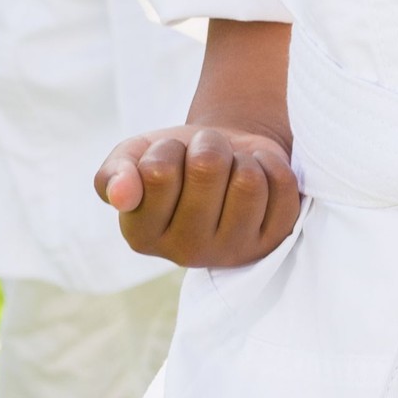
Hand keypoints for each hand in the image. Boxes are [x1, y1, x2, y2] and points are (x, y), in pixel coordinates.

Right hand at [96, 124, 299, 267]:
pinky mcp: (274, 240)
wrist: (227, 156)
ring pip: (248, 180)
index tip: (170, 156)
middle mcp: (185, 253)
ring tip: (232, 166)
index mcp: (142, 236)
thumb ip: (114, 173)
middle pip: (208, 169)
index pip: (158, 171)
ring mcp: (233, 251)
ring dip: (241, 157)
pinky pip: (282, 185)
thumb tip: (121, 194)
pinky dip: (271, 164)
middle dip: (208, 145)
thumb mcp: (135, 155)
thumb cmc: (175, 159)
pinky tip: (258, 174)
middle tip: (206, 155)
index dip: (168, 148)